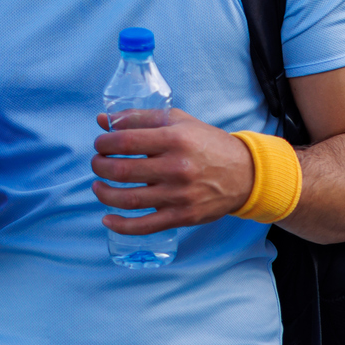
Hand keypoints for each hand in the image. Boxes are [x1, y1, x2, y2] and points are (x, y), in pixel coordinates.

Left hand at [90, 108, 253, 234]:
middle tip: (98, 163)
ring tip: (98, 186)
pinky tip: (108, 219)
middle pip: (122, 170)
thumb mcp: (178, 122)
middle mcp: (177, 168)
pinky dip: (122, 225)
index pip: (125, 141)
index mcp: (175, 139)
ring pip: (129, 199)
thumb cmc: (207, 144)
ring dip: (104, 194)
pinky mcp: (183, 216)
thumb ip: (139, 118)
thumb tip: (102, 120)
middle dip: (100, 166)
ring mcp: (179, 195)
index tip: (100, 144)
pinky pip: (145, 226)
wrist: (246, 174)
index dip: (104, 143)